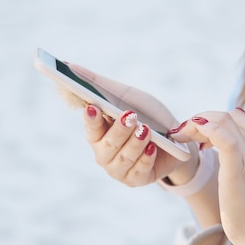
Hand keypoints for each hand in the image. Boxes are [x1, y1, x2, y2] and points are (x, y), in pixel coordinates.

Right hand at [67, 64, 198, 186]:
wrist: (176, 140)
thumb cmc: (146, 115)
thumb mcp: (126, 95)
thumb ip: (98, 83)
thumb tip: (68, 65)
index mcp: (97, 133)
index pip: (90, 128)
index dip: (91, 120)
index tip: (93, 107)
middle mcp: (104, 153)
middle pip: (108, 144)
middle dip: (119, 130)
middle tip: (131, 115)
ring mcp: (119, 169)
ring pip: (124, 158)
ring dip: (135, 143)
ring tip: (146, 129)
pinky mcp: (136, 179)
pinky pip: (139, 171)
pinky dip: (146, 159)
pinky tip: (154, 148)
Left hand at [172, 109, 244, 244]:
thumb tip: (232, 123)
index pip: (235, 116)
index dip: (210, 119)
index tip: (194, 133)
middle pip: (225, 117)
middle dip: (198, 121)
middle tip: (181, 134)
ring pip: (221, 122)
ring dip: (194, 125)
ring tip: (181, 137)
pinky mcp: (239, 169)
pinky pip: (223, 137)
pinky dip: (204, 130)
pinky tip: (191, 138)